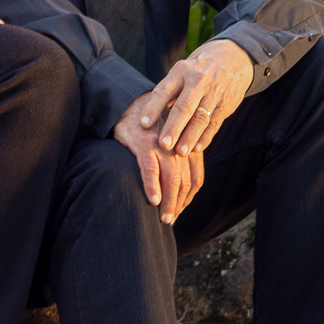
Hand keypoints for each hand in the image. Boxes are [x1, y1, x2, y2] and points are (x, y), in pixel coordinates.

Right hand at [113, 94, 204, 223]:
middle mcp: (178, 145)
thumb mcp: (170, 137)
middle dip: (179, 204)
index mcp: (187, 145)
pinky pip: (151, 169)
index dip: (188, 199)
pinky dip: (152, 186)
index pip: (195, 178)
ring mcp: (161, 144)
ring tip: (164, 218)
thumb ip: (180, 157)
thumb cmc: (149, 126)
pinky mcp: (144, 143)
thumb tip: (183, 189)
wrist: (128, 104)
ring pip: (171, 178)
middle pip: (185, 181)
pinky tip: (152, 199)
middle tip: (170, 220)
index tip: (180, 210)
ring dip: (169, 202)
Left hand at [137, 39, 252, 156]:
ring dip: (190, 136)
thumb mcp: (183, 71)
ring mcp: (214, 92)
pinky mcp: (226, 104)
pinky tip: (197, 148)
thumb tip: (150, 116)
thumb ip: (169, 91)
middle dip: (173, 127)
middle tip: (163, 144)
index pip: (164, 90)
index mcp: (181, 70)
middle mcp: (198, 80)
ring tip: (180, 152)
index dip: (153, 107)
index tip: (143, 124)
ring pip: (201, 118)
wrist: (233, 57)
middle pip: (184, 106)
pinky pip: (214, 123)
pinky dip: (206, 137)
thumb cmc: (197, 69)